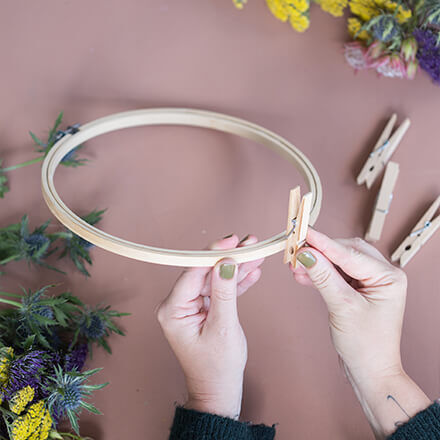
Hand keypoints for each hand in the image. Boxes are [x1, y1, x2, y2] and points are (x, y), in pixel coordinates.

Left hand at [157, 234, 263, 418]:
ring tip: (256, 254)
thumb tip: (226, 262)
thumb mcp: (223, 327)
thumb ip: (224, 292)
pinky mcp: (203, 309)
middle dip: (229, 258)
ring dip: (236, 268)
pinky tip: (252, 272)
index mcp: (173, 309)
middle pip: (205, 272)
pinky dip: (236, 283)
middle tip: (249, 244)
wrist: (219, 390)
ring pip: (215, 279)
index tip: (233, 241)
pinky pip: (220, 291)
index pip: (193, 272)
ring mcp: (191, 306)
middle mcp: (178, 305)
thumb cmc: (217, 366)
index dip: (214, 254)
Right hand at [291, 229, 429, 437]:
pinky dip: (319, 274)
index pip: (349, 254)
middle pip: (345, 252)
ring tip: (295, 266)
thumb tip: (306, 253)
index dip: (323, 243)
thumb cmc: (366, 345)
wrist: (370, 372)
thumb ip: (323, 277)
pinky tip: (303, 275)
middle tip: (295, 250)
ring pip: (338, 262)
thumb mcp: (342, 308)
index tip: (303, 231)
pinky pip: (336, 274)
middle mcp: (382, 275)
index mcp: (388, 277)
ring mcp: (370, 282)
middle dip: (319, 252)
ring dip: (316, 263)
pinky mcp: (357, 290)